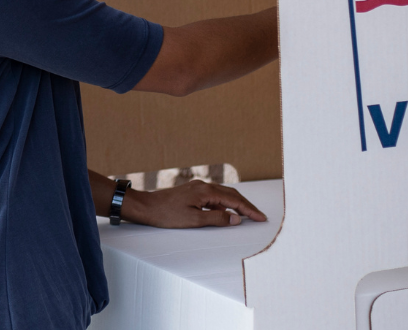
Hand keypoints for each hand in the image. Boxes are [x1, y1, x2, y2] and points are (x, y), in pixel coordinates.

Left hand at [122, 180, 267, 227]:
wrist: (145, 207)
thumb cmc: (167, 214)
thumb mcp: (194, 220)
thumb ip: (217, 219)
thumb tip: (236, 219)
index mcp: (206, 191)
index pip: (234, 200)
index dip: (249, 210)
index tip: (261, 218)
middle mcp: (203, 186)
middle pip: (231, 194)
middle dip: (246, 206)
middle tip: (258, 217)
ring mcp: (197, 188)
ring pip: (223, 195)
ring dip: (235, 205)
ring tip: (246, 216)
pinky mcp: (192, 192)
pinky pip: (213, 197)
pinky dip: (223, 205)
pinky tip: (224, 214)